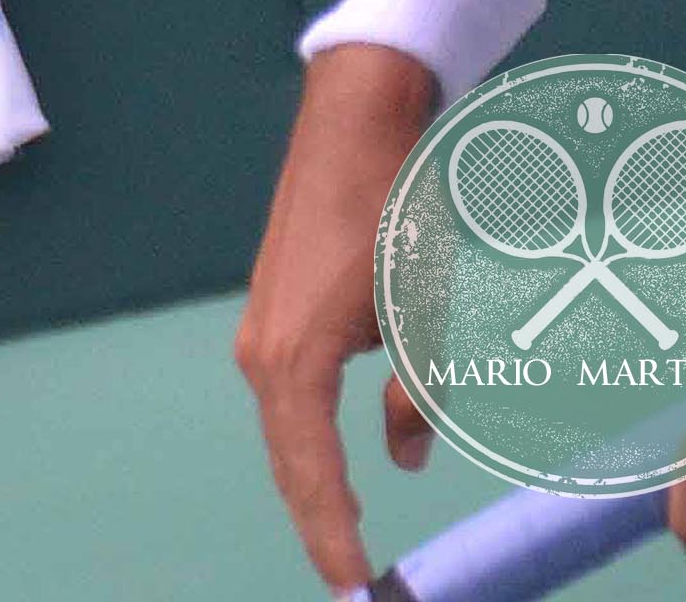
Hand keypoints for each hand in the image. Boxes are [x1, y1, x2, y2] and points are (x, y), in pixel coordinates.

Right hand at [235, 44, 438, 592]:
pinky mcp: (272, 316)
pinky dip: (309, 446)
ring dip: (314, 488)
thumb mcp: (425, 310)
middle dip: (320, 527)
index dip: (335, 539)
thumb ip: (419, 392)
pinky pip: (289, 403)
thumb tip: (408, 457)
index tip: (359, 592)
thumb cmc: (393, 214)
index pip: (312, 475)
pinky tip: (335, 468)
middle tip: (354, 585)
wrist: (353, 128)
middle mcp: (262, 354)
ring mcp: (260, 333)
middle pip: (289, 464)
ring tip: (346, 543)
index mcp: (294, 361)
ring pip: (287, 434)